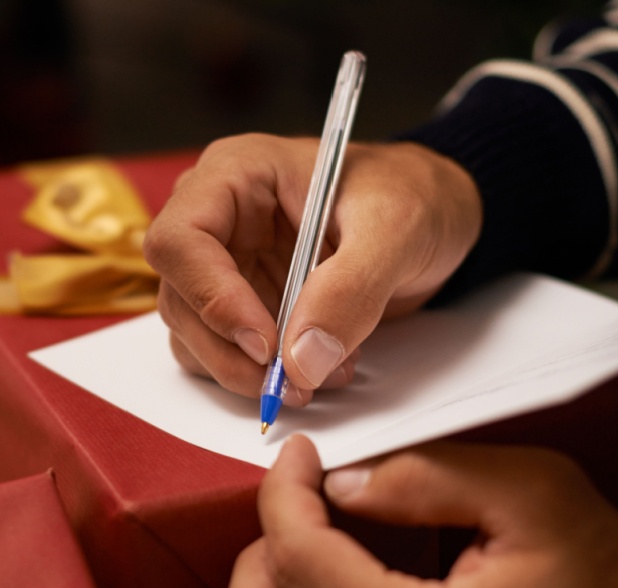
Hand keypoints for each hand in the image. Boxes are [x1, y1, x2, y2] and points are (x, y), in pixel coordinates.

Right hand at [142, 135, 480, 404]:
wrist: (437, 216)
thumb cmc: (414, 196)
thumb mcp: (396, 230)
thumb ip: (350, 289)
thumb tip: (302, 359)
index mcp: (236, 174)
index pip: (181, 239)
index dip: (212, 297)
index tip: (265, 344)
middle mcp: (219, 219)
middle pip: (180, 298)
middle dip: (231, 352)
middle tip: (292, 384)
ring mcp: (227, 266)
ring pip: (194, 336)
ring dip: (247, 372)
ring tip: (321, 373)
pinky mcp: (245, 305)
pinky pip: (225, 353)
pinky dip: (263, 376)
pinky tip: (318, 367)